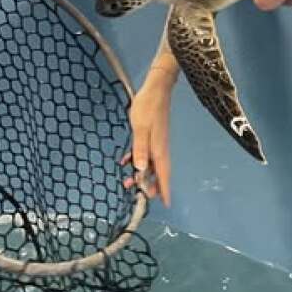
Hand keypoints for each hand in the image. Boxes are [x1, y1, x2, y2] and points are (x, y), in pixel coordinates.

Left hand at [121, 54, 178, 204]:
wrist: (156, 88)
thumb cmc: (148, 107)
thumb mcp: (140, 128)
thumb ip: (140, 149)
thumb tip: (141, 170)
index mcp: (159, 149)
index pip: (163, 174)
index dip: (164, 189)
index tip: (166, 203)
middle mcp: (160, 147)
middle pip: (157, 172)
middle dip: (150, 185)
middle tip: (139, 194)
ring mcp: (156, 141)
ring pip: (150, 163)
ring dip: (141, 173)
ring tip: (128, 181)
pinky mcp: (151, 134)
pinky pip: (145, 152)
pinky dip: (136, 159)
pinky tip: (126, 160)